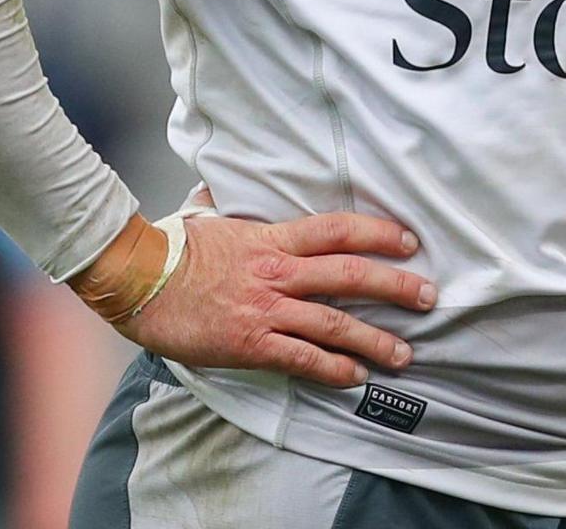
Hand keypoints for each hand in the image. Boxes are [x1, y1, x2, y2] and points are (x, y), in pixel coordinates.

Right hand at [105, 208, 438, 388]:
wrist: (136, 279)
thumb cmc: (170, 247)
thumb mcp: (207, 216)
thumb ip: (227, 204)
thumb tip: (223, 188)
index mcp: (271, 238)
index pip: (338, 230)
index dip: (378, 233)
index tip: (409, 241)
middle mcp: (277, 272)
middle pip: (350, 275)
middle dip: (396, 286)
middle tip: (429, 297)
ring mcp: (266, 309)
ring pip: (334, 323)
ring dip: (375, 340)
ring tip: (404, 353)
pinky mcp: (251, 343)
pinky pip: (302, 358)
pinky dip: (333, 369)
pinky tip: (355, 377)